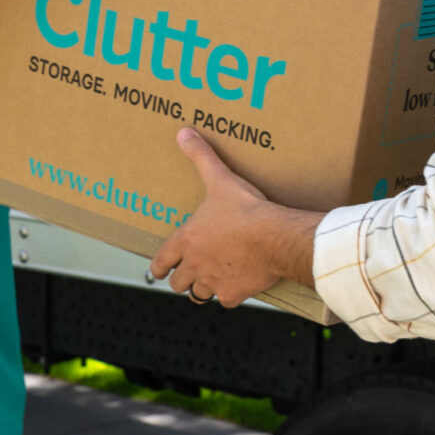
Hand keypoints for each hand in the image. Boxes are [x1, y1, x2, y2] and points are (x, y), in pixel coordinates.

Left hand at [150, 129, 321, 307]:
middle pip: (177, 283)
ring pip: (199, 294)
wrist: (275, 236)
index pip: (160, 261)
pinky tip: (239, 284)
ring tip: (213, 279)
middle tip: (190, 273)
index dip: (158, 266)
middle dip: (182, 279)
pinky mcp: (234, 293)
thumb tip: (184, 133)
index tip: (159, 270)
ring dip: (204, 288)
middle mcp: (194, 265)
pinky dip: (231, 294)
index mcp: (186, 240)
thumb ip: (201, 157)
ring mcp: (213, 281)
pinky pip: (226, 300)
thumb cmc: (246, 209)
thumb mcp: (220, 179)